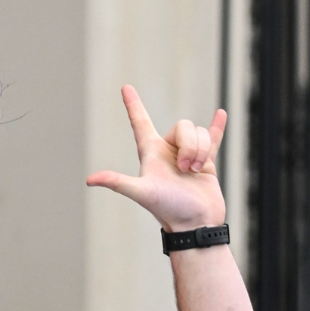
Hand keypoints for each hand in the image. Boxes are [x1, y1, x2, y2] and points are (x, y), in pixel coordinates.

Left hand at [86, 85, 226, 231]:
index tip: (125, 87)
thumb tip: (90, 180)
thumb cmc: (168, 208)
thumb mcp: (142, 192)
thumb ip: (117, 183)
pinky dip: (216, 126)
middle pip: (183, 127)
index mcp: (150, 153)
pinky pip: (212, 137)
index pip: (140, 123)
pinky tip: (220, 114)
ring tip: (194, 172)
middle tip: (184, 170)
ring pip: (199, 133)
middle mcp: (167, 151)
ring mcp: (187, 155)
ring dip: (201, 151)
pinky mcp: (206, 161)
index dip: (133, 105)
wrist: (195, 223)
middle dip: (189, 145)